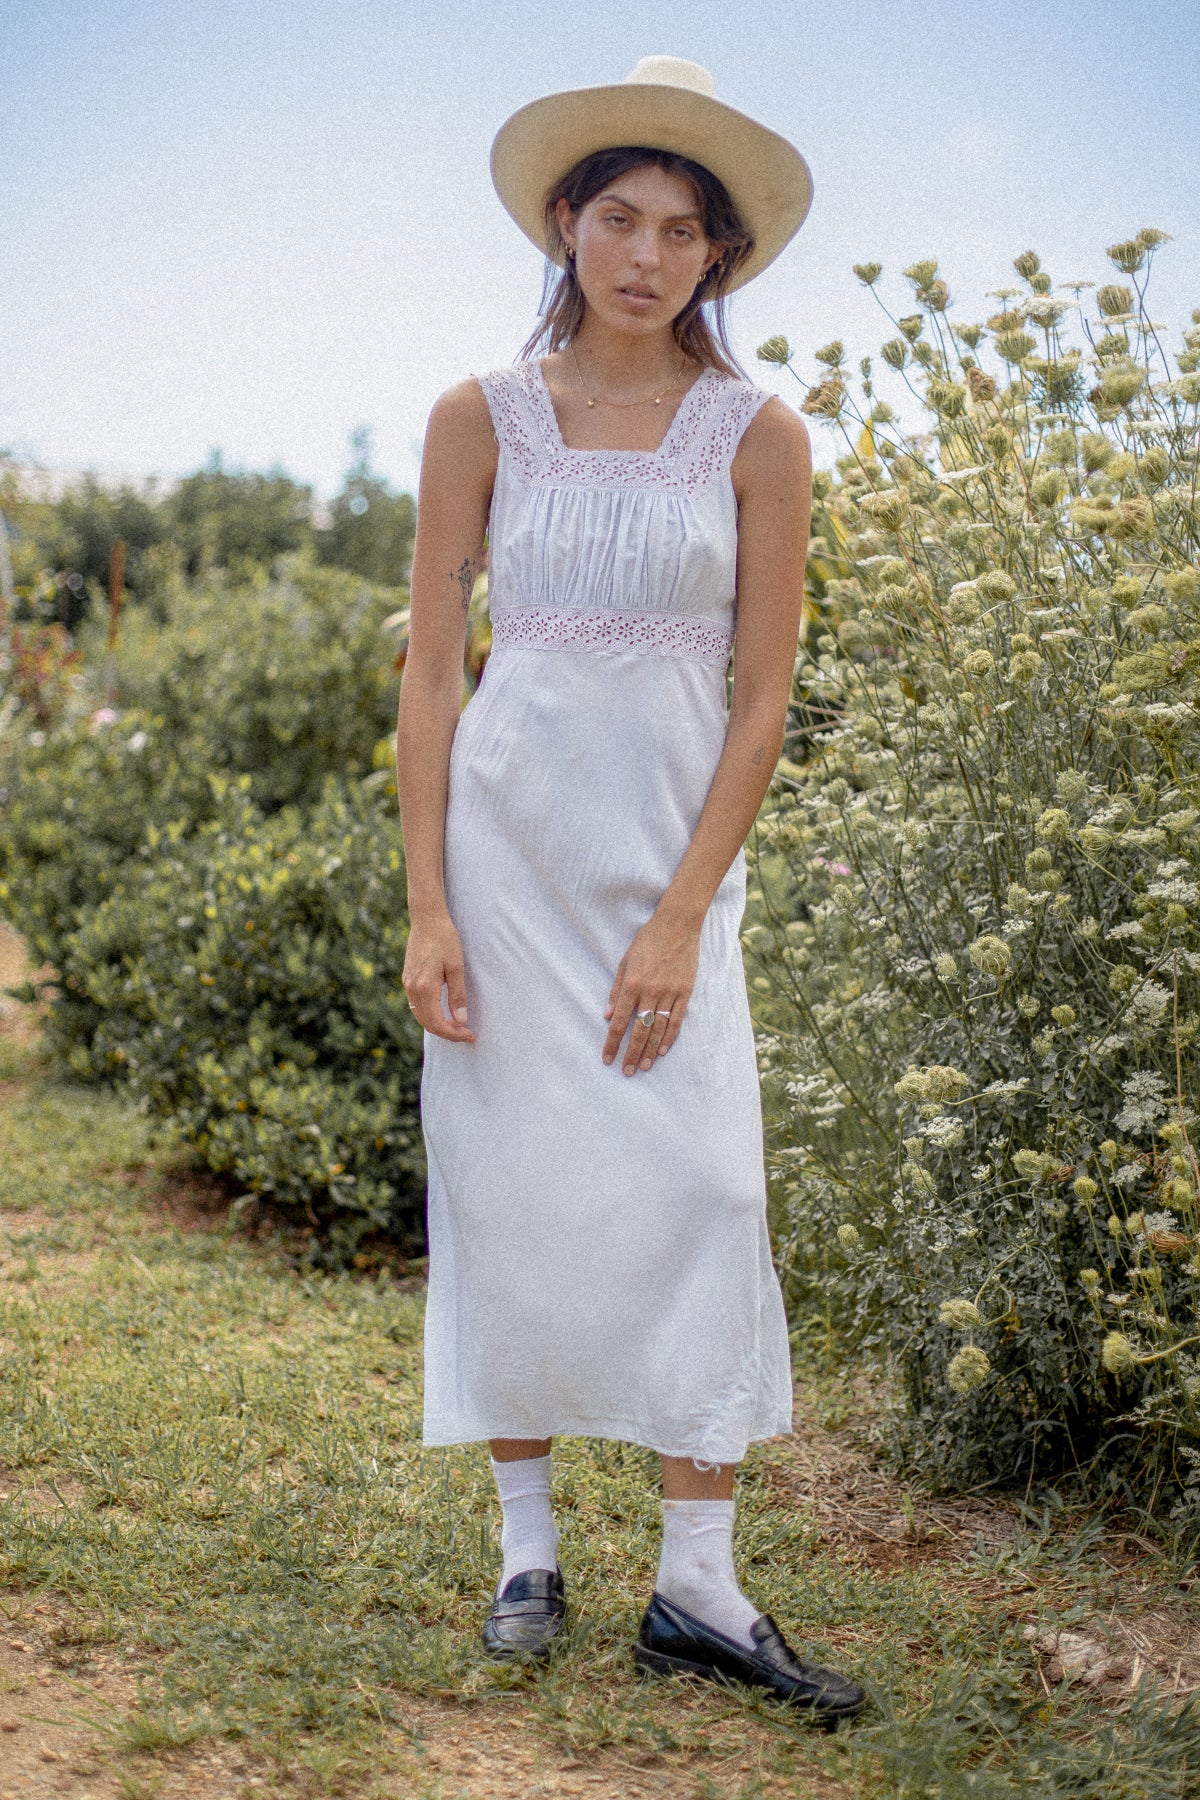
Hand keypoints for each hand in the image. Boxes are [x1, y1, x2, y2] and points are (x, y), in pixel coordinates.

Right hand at [402, 911, 476, 1042]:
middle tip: (466, 1033)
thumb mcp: (457, 967)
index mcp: (425, 987)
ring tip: (457, 1025)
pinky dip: (429, 1014)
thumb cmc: (445, 939)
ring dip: (438, 1024)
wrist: (427, 919)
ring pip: (420, 1015)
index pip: (437, 1023)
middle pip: (427, 1023)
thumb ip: (458, 995)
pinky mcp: (407, 978)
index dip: (453, 1034)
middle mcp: (412, 988)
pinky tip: (443, 1011)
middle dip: (447, 1032)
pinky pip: (416, 1004)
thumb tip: (460, 1020)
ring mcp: (407, 984)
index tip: (469, 1035)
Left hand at [602, 911, 700, 1074]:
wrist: (677, 925)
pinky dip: (670, 1036)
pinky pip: (676, 1019)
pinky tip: (663, 1050)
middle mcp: (650, 992)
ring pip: (658, 1029)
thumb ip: (616, 989)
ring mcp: (669, 993)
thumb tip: (608, 1015)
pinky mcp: (685, 992)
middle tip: (626, 1072)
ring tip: (644, 1067)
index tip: (607, 1058)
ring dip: (650, 1050)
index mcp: (632, 984)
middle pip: (639, 1031)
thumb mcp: (625, 961)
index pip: (620, 1022)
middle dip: (631, 1054)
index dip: (612, 1043)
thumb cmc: (647, 941)